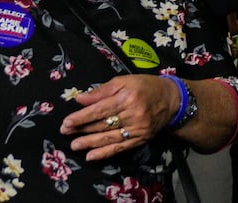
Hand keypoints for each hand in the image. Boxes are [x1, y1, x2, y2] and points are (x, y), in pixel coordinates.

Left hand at [62, 73, 180, 161]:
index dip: (82, 117)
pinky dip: (104, 153)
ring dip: (90, 142)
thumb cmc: (145, 86)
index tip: (67, 122)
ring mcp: (137, 128)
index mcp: (128, 96)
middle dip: (82, 129)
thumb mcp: (124, 81)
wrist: (172, 99)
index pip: (100, 109)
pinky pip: (120, 147)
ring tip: (74, 145)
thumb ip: (102, 90)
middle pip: (103, 124)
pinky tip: (91, 156)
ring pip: (109, 137)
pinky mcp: (141, 139)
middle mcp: (133, 113)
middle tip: (65, 132)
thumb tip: (80, 99)